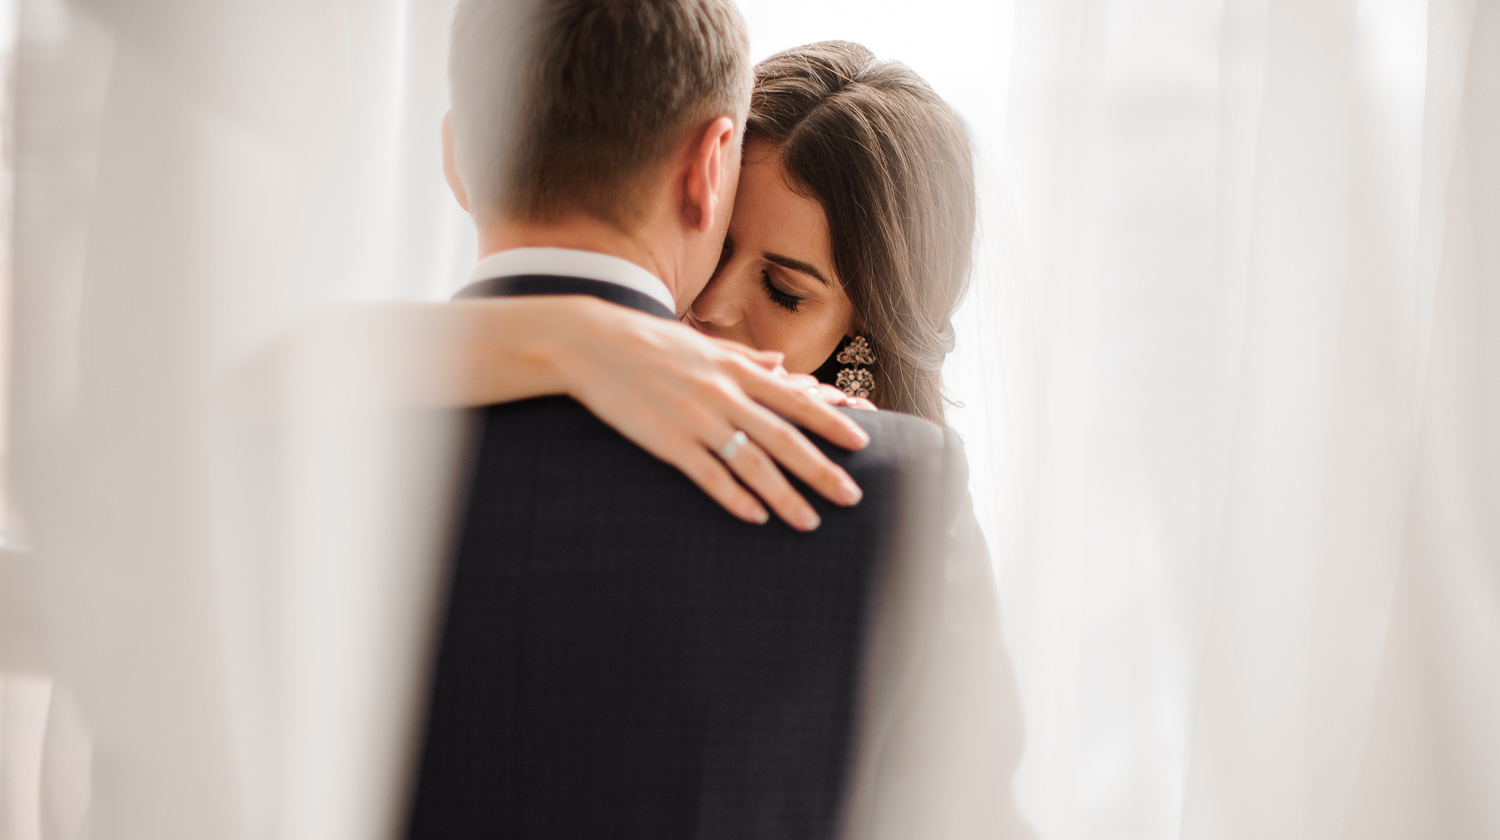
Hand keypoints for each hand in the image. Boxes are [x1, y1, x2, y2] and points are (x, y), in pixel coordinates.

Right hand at [555, 298, 869, 530]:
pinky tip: (757, 517)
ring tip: (810, 522)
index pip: (795, 399)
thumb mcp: (702, 342)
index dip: (831, 422)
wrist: (592, 344)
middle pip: (785, 439)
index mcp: (735, 369)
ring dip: (785, 497)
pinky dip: (736, 499)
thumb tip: (779, 362)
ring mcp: (697, 420)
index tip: (861, 442)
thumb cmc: (648, 341)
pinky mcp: (669, 442)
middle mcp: (724, 395)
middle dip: (822, 470)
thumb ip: (744, 357)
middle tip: (852, 496)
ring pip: (753, 465)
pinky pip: (710, 477)